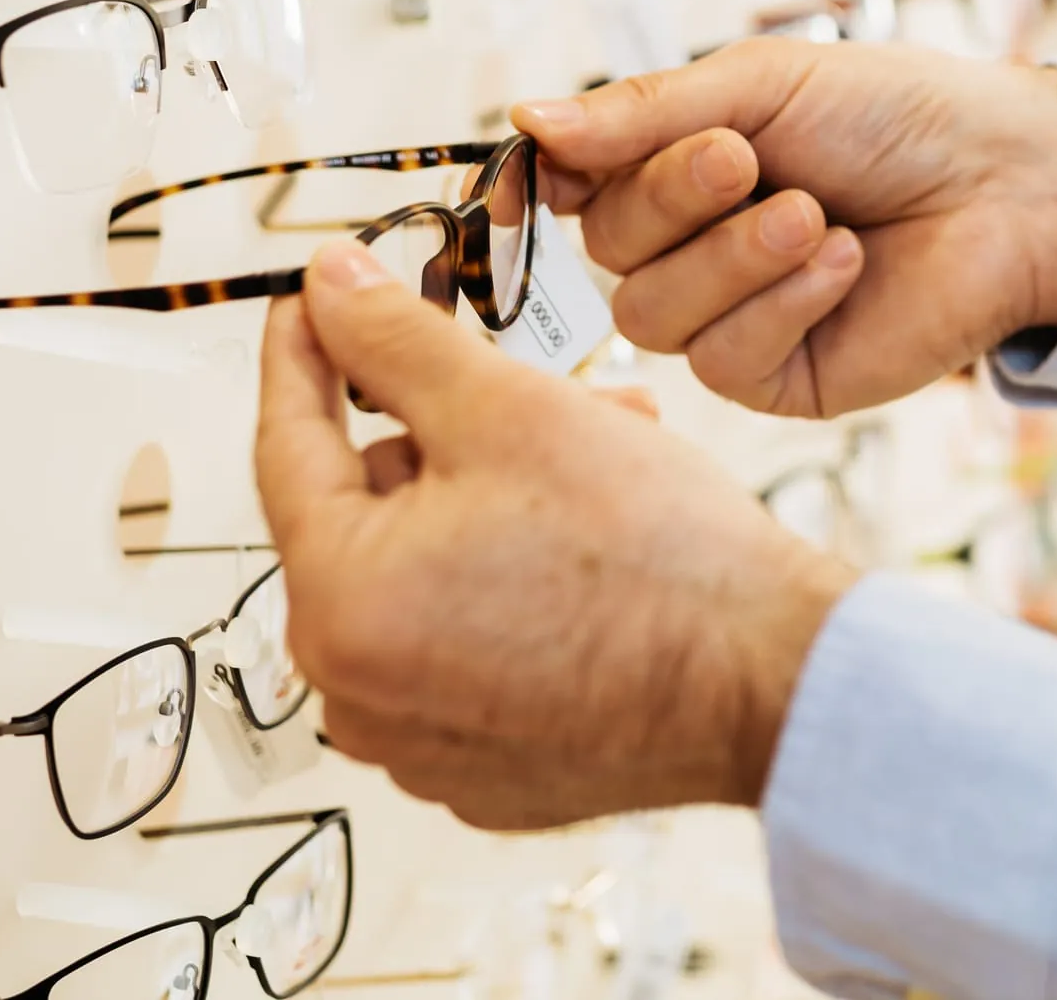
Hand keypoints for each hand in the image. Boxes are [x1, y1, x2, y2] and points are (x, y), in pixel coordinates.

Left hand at [256, 240, 857, 830]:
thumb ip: (395, 338)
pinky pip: (463, 650)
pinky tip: (584, 554)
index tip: (315, 302)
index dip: (305, 354)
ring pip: (423, 579)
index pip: (286, 447)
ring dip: (486, 507)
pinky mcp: (483, 770)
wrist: (769, 683)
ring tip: (588, 463)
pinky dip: (506, 591)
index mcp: (340, 604)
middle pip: (367, 517)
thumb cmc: (653, 559)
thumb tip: (328, 286)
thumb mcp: (508, 410)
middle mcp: (356, 694)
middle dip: (443, 438)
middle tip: (523, 393)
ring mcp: (419, 743)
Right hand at [511, 39, 1056, 419]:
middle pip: (605, 251)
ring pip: (651, 315)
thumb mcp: (762, 85)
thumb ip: (641, 113)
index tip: (544, 178)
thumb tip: (523, 121)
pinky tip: (846, 264)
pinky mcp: (779, 378)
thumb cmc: (898, 117)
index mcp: (674, 171)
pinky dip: (782, 302)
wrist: (1011, 183)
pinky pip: (724, 360)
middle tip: (749, 159)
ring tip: (816, 216)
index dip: (546, 186)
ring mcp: (730, 321)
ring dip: (733, 256)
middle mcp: (689, 250)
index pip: (568, 190)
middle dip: (673, 198)